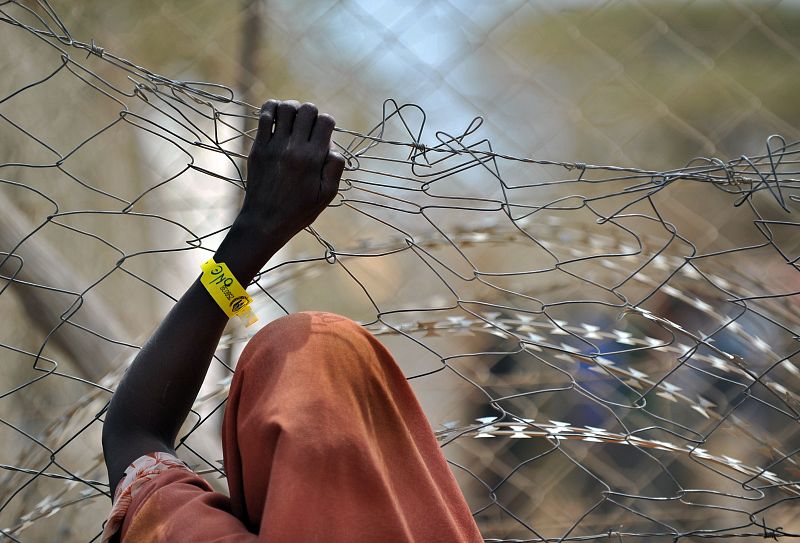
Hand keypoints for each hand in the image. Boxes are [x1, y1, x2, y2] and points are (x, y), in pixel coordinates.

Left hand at [237, 100, 344, 254]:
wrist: (265, 221)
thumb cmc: (299, 211)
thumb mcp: (326, 195)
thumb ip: (335, 169)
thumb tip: (334, 148)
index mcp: (313, 159)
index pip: (325, 121)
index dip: (327, 123)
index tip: (322, 135)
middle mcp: (294, 148)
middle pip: (307, 109)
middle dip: (311, 113)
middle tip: (307, 127)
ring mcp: (274, 146)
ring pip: (285, 108)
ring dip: (292, 109)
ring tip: (293, 120)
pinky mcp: (258, 148)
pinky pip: (264, 116)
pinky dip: (271, 109)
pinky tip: (276, 118)